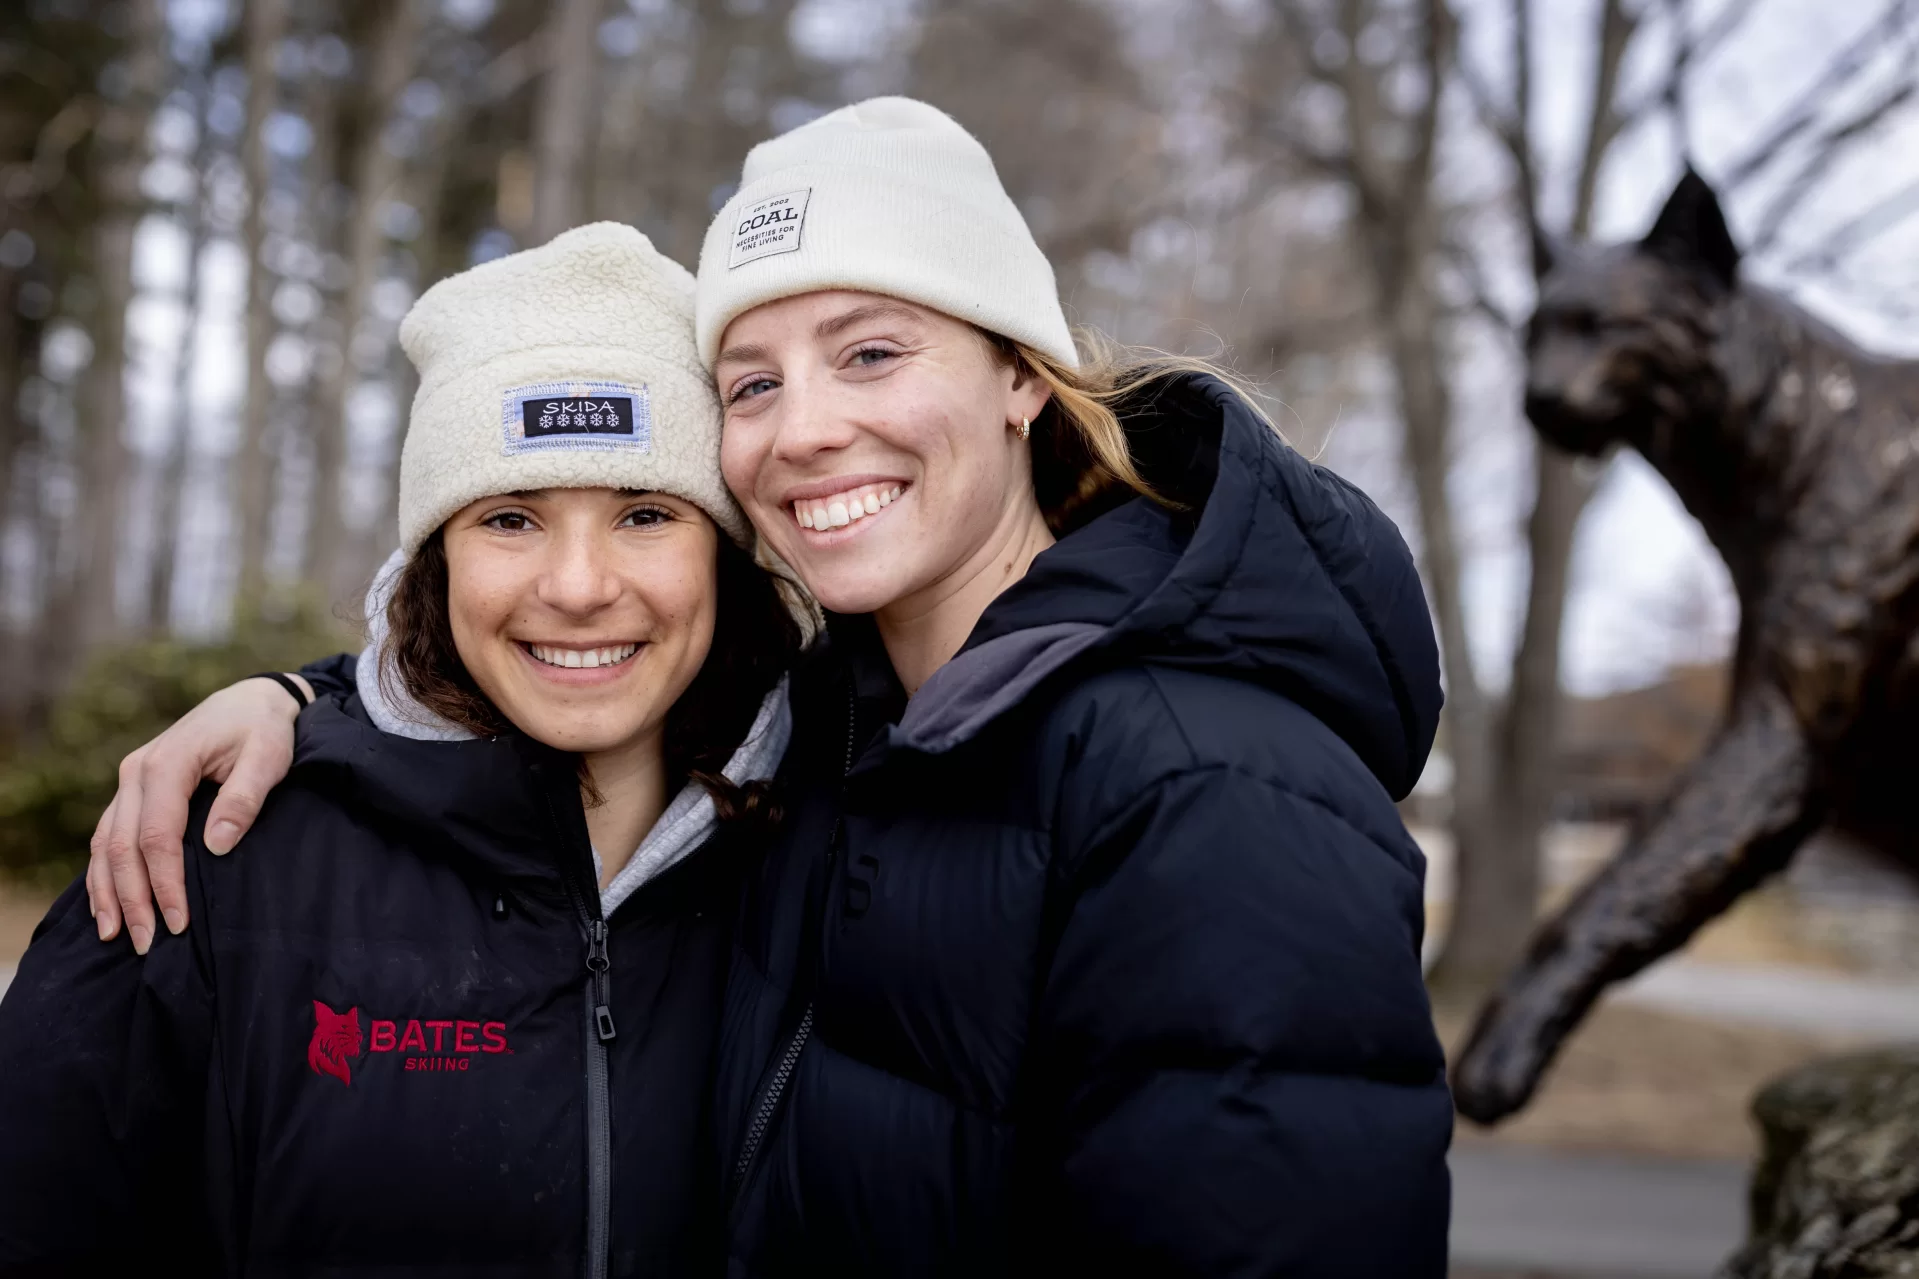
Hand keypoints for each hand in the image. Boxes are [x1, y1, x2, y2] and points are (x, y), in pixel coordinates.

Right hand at [86, 674, 310, 953]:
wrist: (252, 701)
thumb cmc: (265, 730)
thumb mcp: (268, 757)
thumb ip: (244, 798)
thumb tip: (217, 845)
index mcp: (168, 764)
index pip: (158, 835)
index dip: (165, 882)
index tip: (178, 922)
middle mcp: (137, 773)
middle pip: (124, 845)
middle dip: (133, 898)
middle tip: (146, 943)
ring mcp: (130, 782)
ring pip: (107, 843)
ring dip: (109, 891)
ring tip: (116, 935)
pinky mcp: (133, 792)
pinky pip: (108, 835)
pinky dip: (104, 871)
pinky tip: (108, 904)